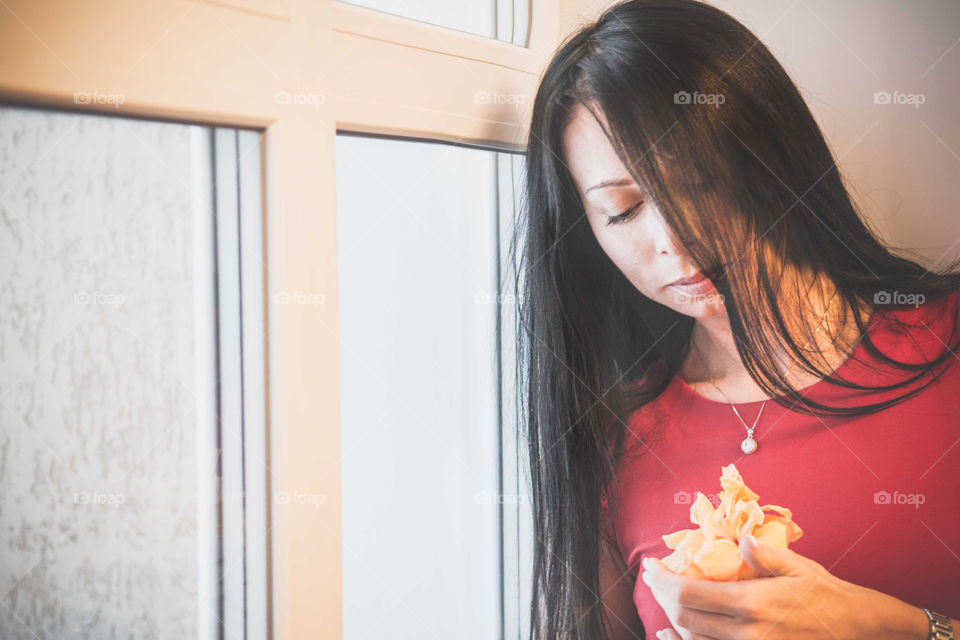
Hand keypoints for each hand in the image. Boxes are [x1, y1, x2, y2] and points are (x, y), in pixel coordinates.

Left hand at [638, 534, 929, 639]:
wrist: (858, 631)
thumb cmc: (827, 597)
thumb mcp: (799, 568)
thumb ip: (763, 555)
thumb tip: (738, 540)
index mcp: (751, 603)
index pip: (688, 592)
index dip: (661, 579)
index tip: (650, 566)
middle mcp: (745, 633)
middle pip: (684, 618)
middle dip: (661, 596)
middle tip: (654, 578)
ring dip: (671, 621)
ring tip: (662, 600)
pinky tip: (675, 636)